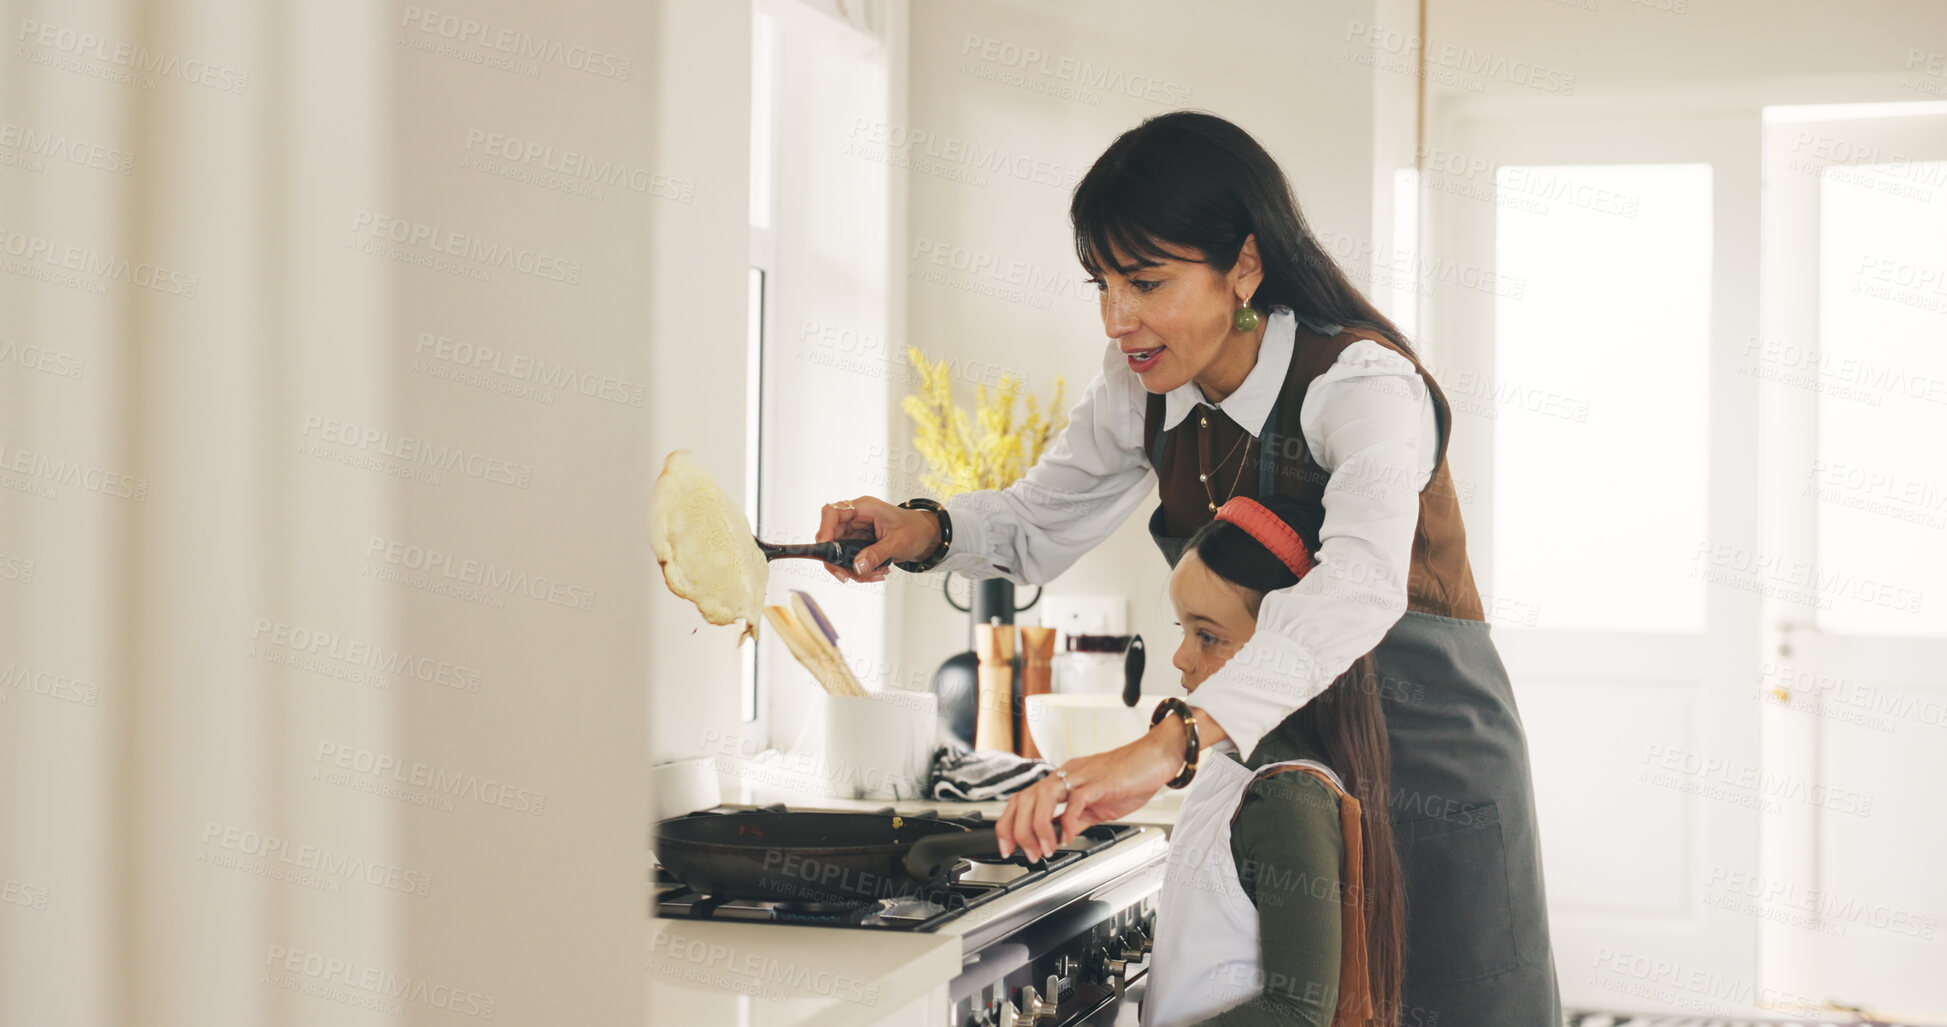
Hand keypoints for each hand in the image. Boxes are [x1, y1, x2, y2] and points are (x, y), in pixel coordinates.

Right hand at [814, 496, 941, 583]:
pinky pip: (849, 560)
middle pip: (830, 537)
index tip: (825, 548)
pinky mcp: (857, 544)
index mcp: (864, 508)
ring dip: (852, 569)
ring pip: (838, 552)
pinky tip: (877, 572)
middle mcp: (855, 518)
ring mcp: (855, 532)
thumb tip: (856, 567)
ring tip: (876, 574)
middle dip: (837, 560)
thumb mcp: (898, 542)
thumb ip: (876, 554)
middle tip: (846, 575)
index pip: (832, 512)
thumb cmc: (915, 529)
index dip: (824, 529)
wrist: (925, 535)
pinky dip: (859, 570)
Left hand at [996, 720, 1185, 861]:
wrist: (1158, 756)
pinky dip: (1069, 821)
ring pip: (1043, 796)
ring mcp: (1083, 776)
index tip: (1007, 847)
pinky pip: (1077, 800)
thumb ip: (1077, 819)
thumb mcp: (1097, 805)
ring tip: (1045, 849)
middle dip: (1017, 830)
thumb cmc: (1132, 777)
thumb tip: (1059, 837)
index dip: (1009, 823)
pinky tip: (1070, 836)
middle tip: (1026, 854)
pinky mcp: (1101, 781)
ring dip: (1038, 827)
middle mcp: (1068, 775)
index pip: (1024, 798)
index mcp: (1064, 780)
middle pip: (1026, 797)